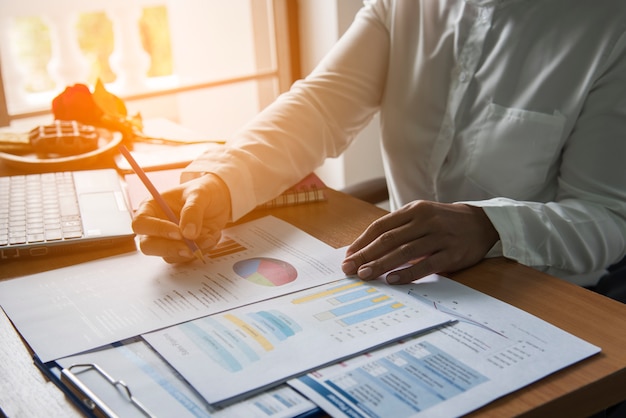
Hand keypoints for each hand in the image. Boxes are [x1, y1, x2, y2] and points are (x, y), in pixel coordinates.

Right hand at [132, 173, 230, 262]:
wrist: (220, 200)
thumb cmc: (204, 191)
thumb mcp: (200, 194)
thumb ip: (192, 211)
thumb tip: (188, 233)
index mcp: (152, 207)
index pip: (141, 224)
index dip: (156, 230)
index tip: (178, 232)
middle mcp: (155, 226)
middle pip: (148, 245)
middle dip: (170, 248)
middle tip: (190, 248)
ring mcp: (167, 239)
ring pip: (168, 255)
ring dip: (189, 251)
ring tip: (210, 237)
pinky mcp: (181, 248)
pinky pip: (184, 258)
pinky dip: (199, 252)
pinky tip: (211, 238)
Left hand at [341, 201, 498, 283]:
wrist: (481, 222)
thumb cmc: (443, 221)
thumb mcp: (421, 215)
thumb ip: (398, 228)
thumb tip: (367, 249)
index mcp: (414, 210)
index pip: (381, 226)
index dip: (362, 242)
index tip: (348, 255)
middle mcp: (425, 221)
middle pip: (389, 239)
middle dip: (366, 255)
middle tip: (349, 268)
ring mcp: (439, 237)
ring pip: (404, 252)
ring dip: (381, 265)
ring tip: (365, 275)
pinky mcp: (452, 254)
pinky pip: (426, 265)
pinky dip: (407, 273)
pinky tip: (392, 280)